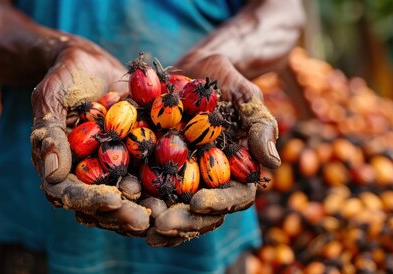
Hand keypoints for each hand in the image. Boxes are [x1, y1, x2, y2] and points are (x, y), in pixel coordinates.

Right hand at [30, 39, 149, 234]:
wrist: (93, 61)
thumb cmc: (64, 76)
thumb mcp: (51, 98)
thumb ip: (49, 134)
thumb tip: (52, 174)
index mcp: (59, 167)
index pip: (70, 193)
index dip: (90, 200)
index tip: (112, 200)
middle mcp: (85, 174)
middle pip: (100, 203)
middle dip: (122, 214)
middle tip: (143, 221)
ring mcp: (111, 170)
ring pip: (126, 197)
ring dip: (144, 208)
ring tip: (164, 215)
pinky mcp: (134, 159)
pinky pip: (149, 177)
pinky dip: (162, 186)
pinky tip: (181, 193)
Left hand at [144, 54, 273, 245]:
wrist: (193, 69)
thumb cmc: (228, 82)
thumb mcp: (247, 98)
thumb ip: (260, 126)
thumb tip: (273, 162)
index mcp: (239, 172)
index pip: (236, 197)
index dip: (219, 204)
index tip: (198, 202)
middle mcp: (211, 182)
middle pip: (202, 213)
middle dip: (183, 221)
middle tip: (162, 224)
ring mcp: (184, 179)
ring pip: (173, 209)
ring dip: (157, 220)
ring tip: (140, 226)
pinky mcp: (157, 170)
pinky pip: (147, 190)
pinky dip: (135, 201)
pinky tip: (119, 207)